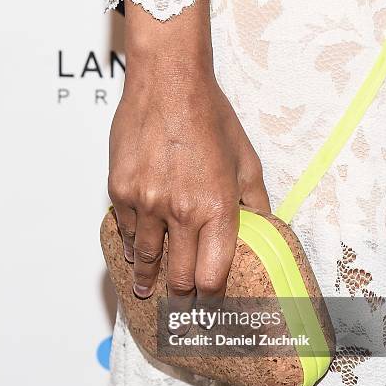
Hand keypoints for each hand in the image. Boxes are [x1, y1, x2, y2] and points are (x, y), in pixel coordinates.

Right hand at [108, 0, 269, 314]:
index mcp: (217, 208)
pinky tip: (133, 252)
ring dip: (149, 278)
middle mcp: (180, 212)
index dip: (212, 294)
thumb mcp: (246, 159)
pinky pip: (124, 230)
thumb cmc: (210, 117)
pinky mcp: (120, 190)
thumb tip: (265, 227)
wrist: (168, 83)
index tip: (210, 300)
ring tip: (147, 289)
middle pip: (179, 276)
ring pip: (146, 258)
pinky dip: (130, 245)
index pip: (213, 274)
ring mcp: (146, 203)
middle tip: (181, 303)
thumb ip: (256, 201)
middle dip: (182, 294)